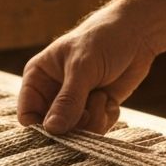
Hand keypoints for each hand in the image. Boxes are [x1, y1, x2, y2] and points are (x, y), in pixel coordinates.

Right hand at [17, 9, 156, 133]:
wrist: (137, 33)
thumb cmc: (103, 39)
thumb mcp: (82, 68)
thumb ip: (67, 100)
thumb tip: (51, 129)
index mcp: (38, 78)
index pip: (27, 114)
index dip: (40, 128)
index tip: (60, 131)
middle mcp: (52, 93)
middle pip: (53, 129)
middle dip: (73, 125)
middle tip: (88, 111)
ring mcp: (74, 103)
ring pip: (76, 133)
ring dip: (93, 120)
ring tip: (102, 98)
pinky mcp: (95, 109)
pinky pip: (95, 129)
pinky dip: (105, 117)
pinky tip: (110, 100)